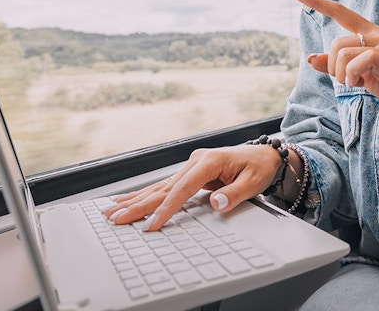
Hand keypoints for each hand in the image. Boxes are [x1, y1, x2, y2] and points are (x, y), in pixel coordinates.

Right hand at [104, 144, 283, 230]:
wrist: (265, 155)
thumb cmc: (259, 167)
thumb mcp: (253, 182)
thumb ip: (234, 194)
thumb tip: (216, 203)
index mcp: (209, 161)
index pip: (182, 189)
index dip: (165, 208)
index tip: (151, 224)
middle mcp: (195, 161)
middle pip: (163, 187)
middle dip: (139, 205)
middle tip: (116, 218)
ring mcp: (191, 166)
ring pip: (159, 187)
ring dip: (136, 200)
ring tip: (113, 210)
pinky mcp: (190, 173)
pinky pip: (165, 187)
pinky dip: (146, 195)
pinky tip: (130, 201)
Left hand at [292, 0, 378, 140]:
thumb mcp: (362, 77)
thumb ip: (339, 66)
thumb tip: (310, 58)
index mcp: (374, 35)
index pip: (343, 13)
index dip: (319, 3)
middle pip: (337, 41)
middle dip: (332, 66)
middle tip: (345, 81)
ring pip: (344, 51)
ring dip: (341, 74)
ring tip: (354, 84)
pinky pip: (360, 60)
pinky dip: (351, 75)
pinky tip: (358, 84)